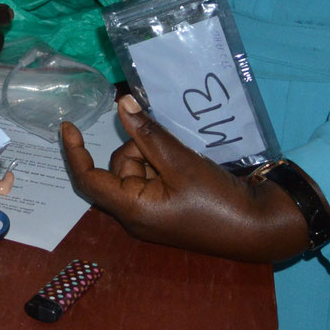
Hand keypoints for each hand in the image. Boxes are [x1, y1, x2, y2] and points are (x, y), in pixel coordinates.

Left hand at [59, 95, 312, 262]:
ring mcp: (154, 211)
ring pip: (137, 168)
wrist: (260, 226)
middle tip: (168, 146)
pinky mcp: (170, 206)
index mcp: (132, 209)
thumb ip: (149, 134)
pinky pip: (154, 175)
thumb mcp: (181, 163)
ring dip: (154, 153)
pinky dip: (164, 161)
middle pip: (117, 169)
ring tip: (185, 156)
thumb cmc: (217, 201)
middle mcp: (136, 213)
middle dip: (137, 147)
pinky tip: (188, 158)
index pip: (87, 179)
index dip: (74, 152)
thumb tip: (122, 103)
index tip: (68, 125)